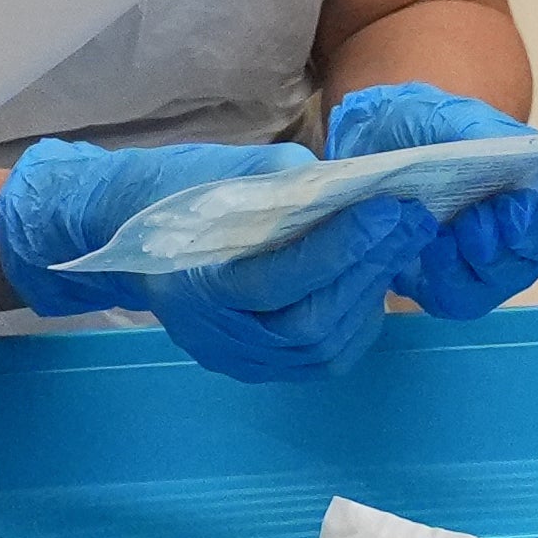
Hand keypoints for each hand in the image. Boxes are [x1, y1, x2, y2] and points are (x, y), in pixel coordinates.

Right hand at [0, 139, 425, 380]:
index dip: (341, 247)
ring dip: (368, 294)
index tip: (389, 206)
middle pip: (310, 323)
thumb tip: (364, 192)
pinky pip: (318, 359)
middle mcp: (216, 334)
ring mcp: (236, 359)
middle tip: (412, 219)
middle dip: (367, 268)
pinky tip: (370, 279)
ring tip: (397, 243)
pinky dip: (354, 322)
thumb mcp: (231, 171)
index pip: (282, 277)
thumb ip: (294, 188)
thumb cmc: (179, 190)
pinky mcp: (255, 367)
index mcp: (197, 282)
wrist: (125, 233)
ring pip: (321, 348)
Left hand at [322, 83, 537, 316]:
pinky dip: (449, 272)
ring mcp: (490, 263)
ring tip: (461, 223)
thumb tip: (518, 153)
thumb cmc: (417, 128)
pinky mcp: (449, 288)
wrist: (363, 149)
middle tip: (504, 207)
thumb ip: (483, 130)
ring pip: (510, 276)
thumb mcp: (445, 113)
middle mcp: (526, 227)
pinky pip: (462, 298)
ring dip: (488, 252)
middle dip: (531, 228)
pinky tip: (432, 246)